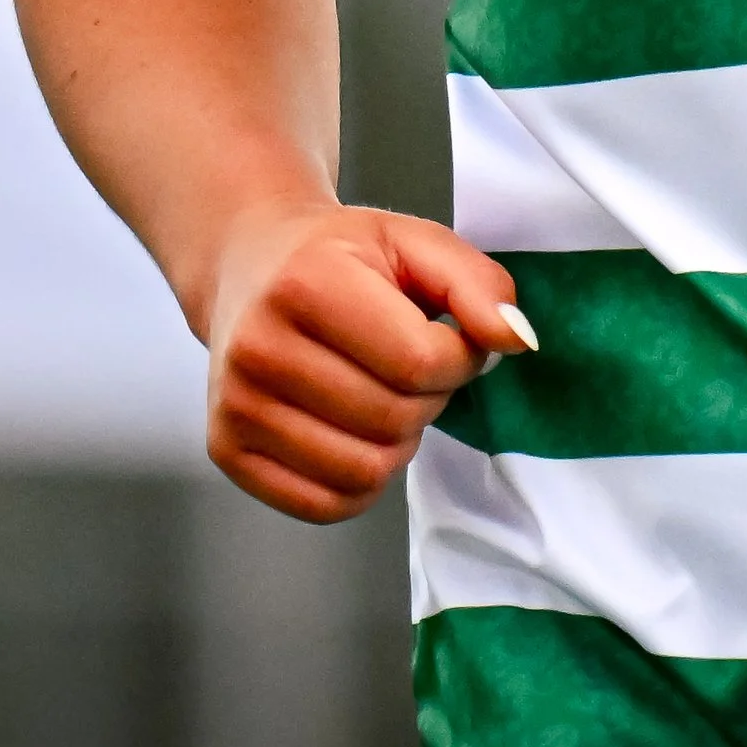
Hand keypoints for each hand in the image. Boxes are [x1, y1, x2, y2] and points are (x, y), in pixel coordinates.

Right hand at [203, 199, 534, 522]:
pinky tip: (357, 430)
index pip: (420, 362)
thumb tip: (519, 340)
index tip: (451, 337)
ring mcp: (236, 405)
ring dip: (400, 440)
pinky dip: (363, 480)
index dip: (461, 358)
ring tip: (384, 392)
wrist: (249, 263)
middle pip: (394, 419)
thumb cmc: (340, 255)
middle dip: (431, 398)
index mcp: (305, 283)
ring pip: (365, 470)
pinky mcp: (226, 451)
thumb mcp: (414, 242)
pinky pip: (326, 504)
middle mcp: (258, 348)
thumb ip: (477, 283)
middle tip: (415, 364)